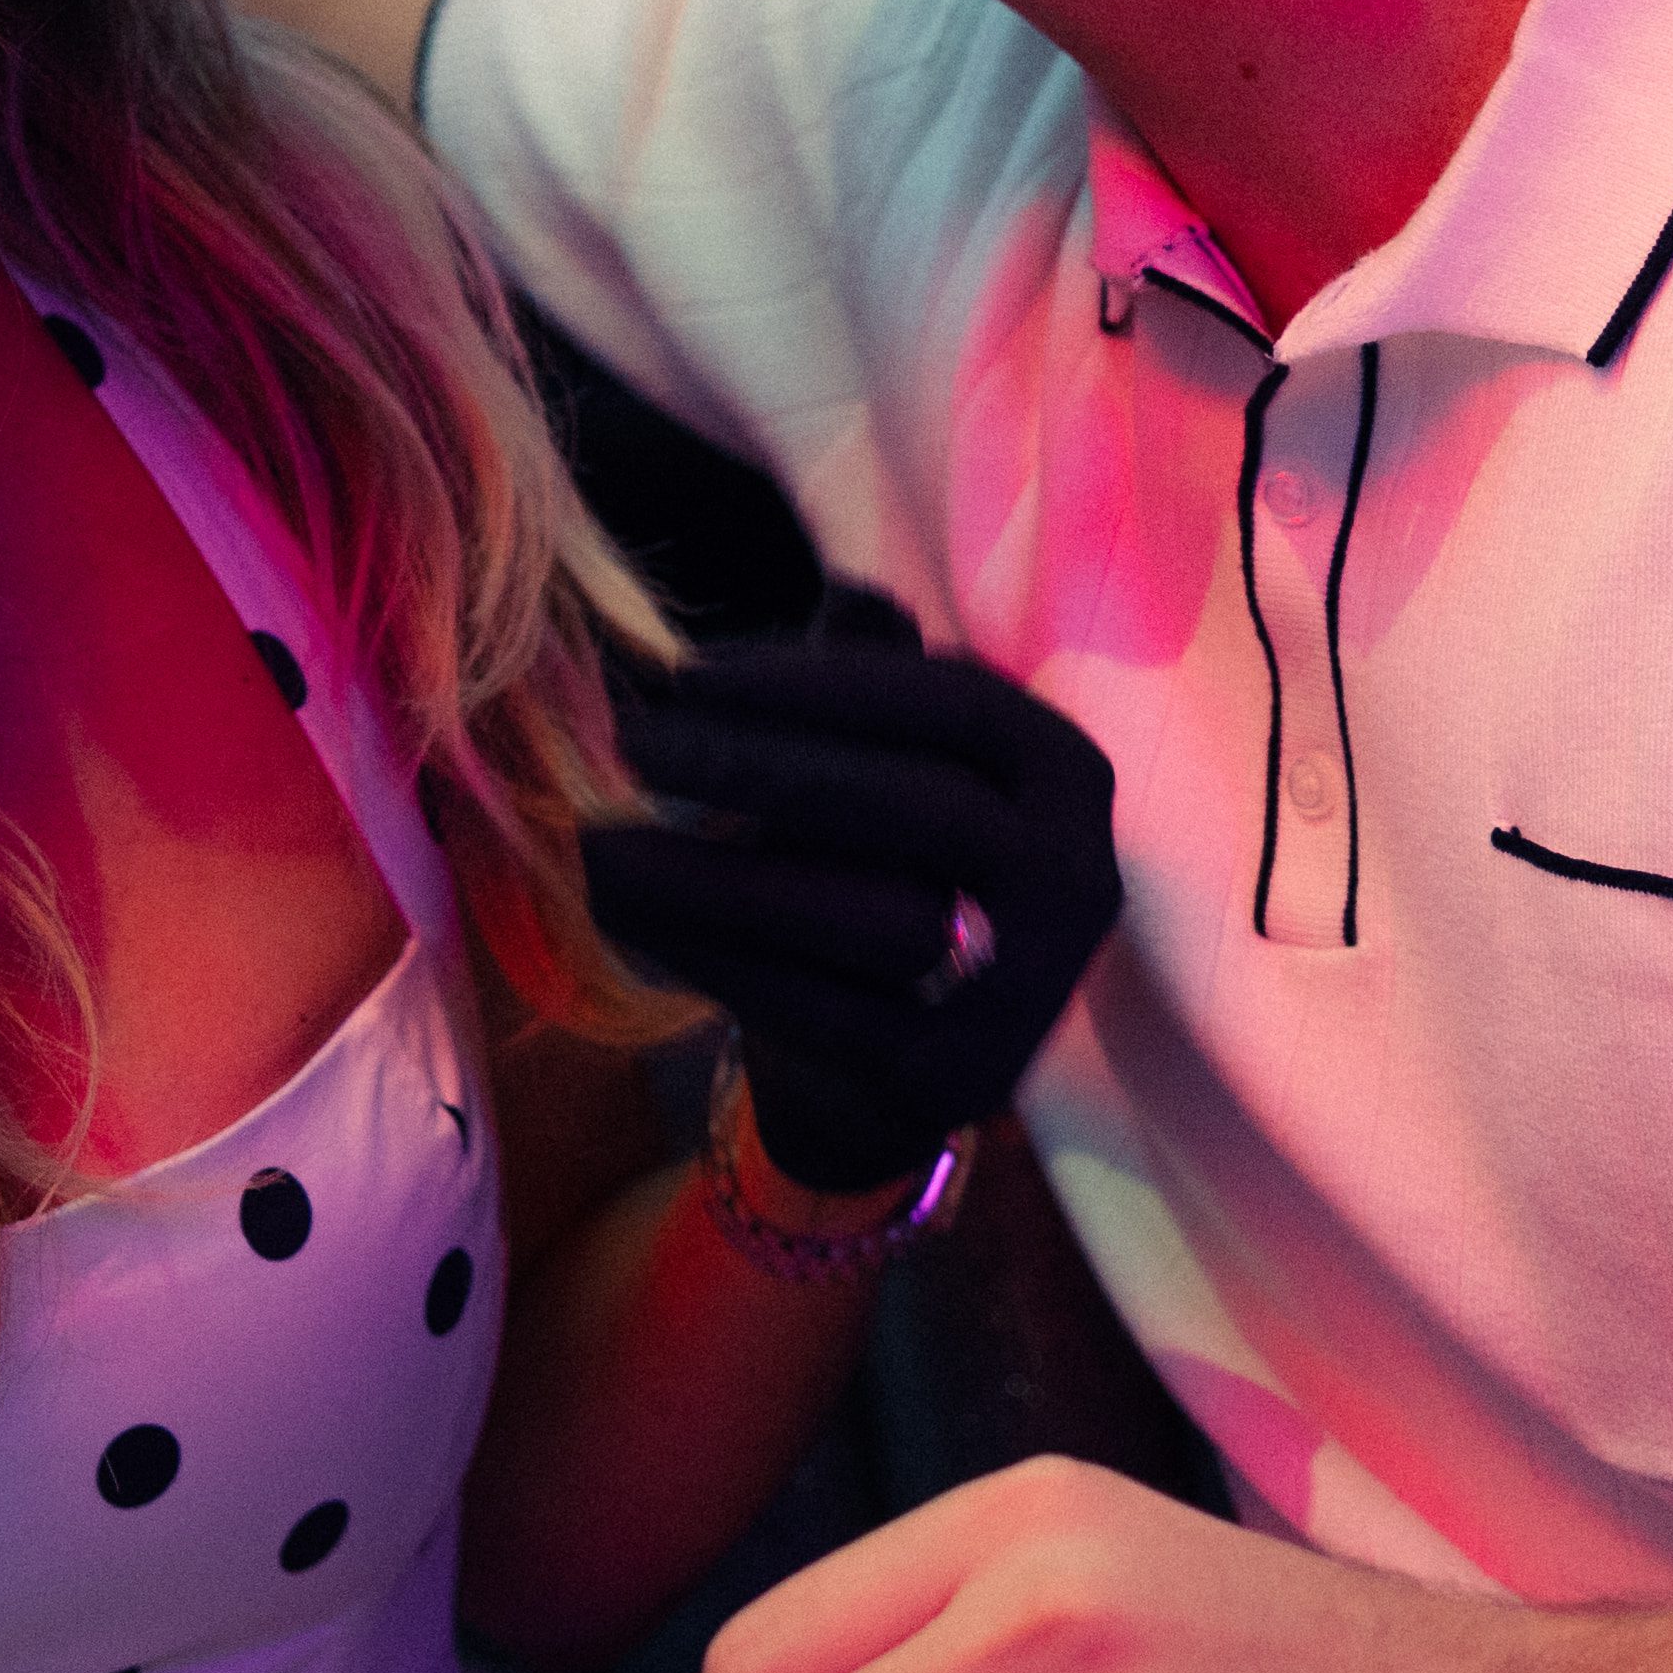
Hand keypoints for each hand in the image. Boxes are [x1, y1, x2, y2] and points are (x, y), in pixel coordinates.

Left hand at [586, 592, 1121, 1195]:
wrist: (891, 1067)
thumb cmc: (880, 870)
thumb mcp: (887, 765)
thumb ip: (875, 681)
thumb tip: (852, 595)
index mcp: (1066, 777)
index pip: (956, 705)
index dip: (822, 682)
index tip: (692, 671)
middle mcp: (1073, 881)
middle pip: (916, 808)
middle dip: (762, 766)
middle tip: (635, 741)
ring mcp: (1024, 991)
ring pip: (869, 917)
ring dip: (719, 876)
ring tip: (599, 842)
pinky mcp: (950, 1077)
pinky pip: (819, 1006)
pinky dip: (715, 955)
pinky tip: (627, 914)